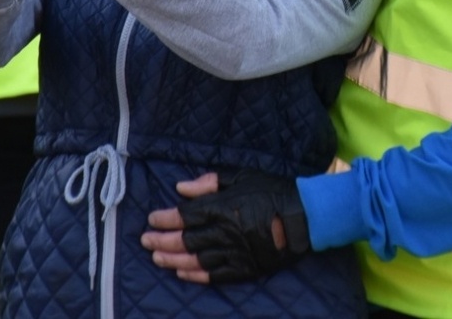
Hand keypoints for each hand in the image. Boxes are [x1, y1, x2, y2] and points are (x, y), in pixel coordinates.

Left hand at [142, 170, 309, 284]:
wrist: (305, 217)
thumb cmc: (273, 192)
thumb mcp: (242, 176)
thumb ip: (210, 182)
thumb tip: (181, 188)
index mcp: (224, 207)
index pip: (187, 215)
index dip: (166, 218)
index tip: (152, 218)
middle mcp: (226, 232)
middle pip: (186, 239)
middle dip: (162, 239)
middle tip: (145, 240)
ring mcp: (235, 253)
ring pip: (196, 259)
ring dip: (173, 259)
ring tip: (157, 258)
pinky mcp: (245, 268)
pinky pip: (215, 275)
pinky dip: (196, 275)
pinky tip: (181, 272)